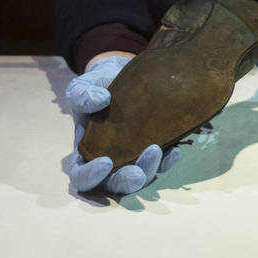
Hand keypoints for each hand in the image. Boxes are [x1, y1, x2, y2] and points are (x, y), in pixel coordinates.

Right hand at [65, 55, 181, 192]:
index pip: (81, 176)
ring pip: (140, 176)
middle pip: (113, 184)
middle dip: (126, 182)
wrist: (124, 73)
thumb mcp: (83, 86)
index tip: (105, 162)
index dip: (91, 177)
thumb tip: (100, 100)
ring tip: (157, 151)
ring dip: (149, 170)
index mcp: (87, 150)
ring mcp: (133, 155)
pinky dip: (168, 160)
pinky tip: (176, 149)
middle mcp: (110, 159)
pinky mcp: (155, 147)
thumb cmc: (98, 85)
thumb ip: (82, 94)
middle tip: (137, 173)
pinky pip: (162, 163)